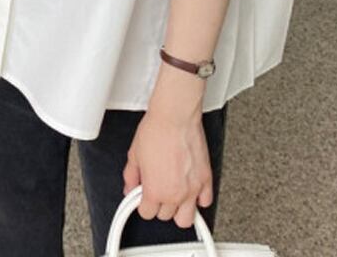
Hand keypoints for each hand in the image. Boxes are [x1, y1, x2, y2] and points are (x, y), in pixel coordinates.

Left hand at [122, 74, 212, 228]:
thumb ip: (131, 176)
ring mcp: (193, 189)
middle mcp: (175, 194)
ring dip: (179, 209)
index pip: (146, 213)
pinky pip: (206, 201)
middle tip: (157, 189)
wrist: (175, 116)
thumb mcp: (134, 154)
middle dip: (159, 204)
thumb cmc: (156, 131)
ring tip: (173, 194)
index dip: (142, 203)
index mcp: (155, 191)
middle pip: (165, 216)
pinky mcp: (206, 179)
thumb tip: (130, 187)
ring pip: (187, 219)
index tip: (143, 196)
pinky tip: (190, 189)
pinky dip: (198, 199)